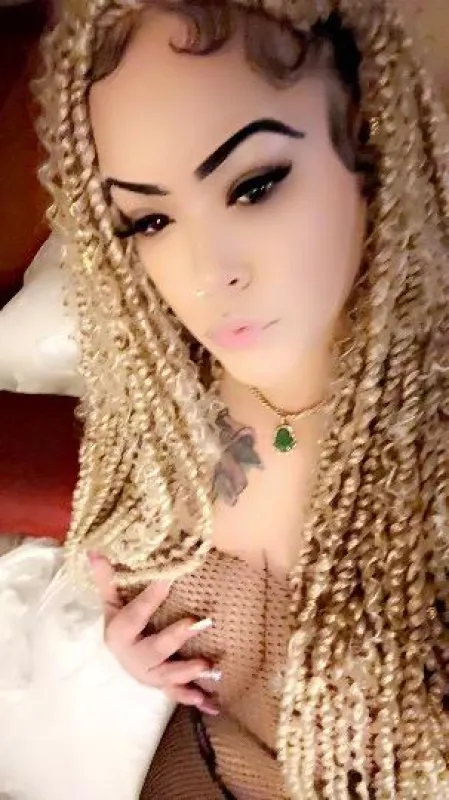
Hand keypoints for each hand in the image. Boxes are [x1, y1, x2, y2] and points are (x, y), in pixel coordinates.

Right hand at [90, 554, 219, 714]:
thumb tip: (93, 550)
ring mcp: (148, 674)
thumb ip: (107, 577)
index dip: (151, 596)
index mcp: (119, 634)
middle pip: (155, 648)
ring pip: (167, 675)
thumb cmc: (119, 621)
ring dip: (188, 671)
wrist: (119, 655)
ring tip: (208, 665)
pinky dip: (194, 699)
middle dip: (177, 637)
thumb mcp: (111, 600)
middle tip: (199, 622)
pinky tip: (213, 704)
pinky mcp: (161, 685)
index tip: (169, 578)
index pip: (137, 613)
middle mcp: (132, 657)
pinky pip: (177, 694)